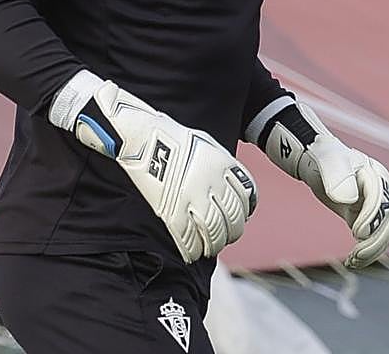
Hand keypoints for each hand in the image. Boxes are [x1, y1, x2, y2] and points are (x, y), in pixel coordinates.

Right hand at [54, 74, 256, 263]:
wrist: (142, 136)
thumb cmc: (172, 138)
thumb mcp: (207, 144)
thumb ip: (222, 167)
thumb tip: (232, 189)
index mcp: (223, 164)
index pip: (246, 199)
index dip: (243, 213)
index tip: (237, 217)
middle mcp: (212, 182)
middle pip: (234, 219)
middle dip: (232, 232)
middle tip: (225, 235)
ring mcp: (192, 198)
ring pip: (215, 232)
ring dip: (214, 244)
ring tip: (210, 246)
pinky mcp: (172, 211)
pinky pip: (189, 239)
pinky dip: (194, 250)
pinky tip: (194, 251)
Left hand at [257, 101, 388, 268]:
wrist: (315, 159)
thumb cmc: (323, 157)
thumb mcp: (329, 162)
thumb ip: (338, 177)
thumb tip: (349, 199)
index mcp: (377, 175)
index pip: (381, 201)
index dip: (372, 218)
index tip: (356, 232)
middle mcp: (382, 192)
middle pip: (388, 221)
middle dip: (376, 241)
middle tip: (357, 255)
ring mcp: (375, 206)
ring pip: (383, 234)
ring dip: (372, 251)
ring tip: (353, 262)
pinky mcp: (364, 217)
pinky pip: (371, 238)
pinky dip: (365, 252)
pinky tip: (351, 263)